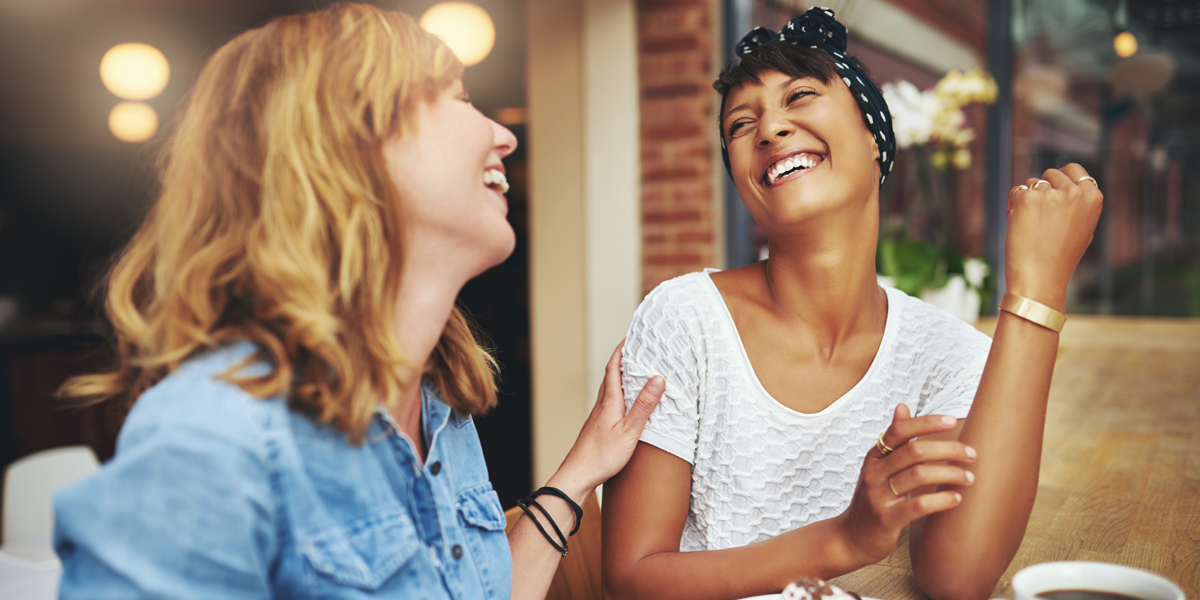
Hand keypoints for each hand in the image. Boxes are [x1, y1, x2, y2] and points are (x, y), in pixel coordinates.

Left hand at [548, 341, 664, 504]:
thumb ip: (644, 405)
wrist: (578, 475)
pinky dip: (620, 392)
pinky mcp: (599, 425)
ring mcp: (599, 414)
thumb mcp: (629, 430)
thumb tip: (658, 379)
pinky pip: (610, 400)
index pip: (614, 367)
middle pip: (611, 374)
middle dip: (623, 358)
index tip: (631, 336)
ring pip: (610, 388)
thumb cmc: (602, 456)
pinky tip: (626, 400)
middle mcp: (602, 404)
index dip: (622, 349)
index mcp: (609, 400)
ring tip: (635, 369)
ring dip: (621, 375)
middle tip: (637, 348)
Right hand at [837, 405, 975, 564]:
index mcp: (874, 457)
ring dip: (949, 474)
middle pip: (914, 451)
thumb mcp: (877, 468)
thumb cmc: (871, 501)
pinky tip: (957, 499)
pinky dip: (940, 500)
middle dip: (947, 449)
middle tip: (971, 454)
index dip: (926, 423)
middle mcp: (874, 473)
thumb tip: (902, 406)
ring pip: (918, 475)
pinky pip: (917, 505)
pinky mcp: (886, 519)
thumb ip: (893, 441)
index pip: (899, 431)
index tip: (952, 420)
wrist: (850, 538)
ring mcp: (878, 496)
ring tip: (969, 478)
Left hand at [1005, 164, 1103, 309]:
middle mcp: (1074, 192)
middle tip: (1041, 217)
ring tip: (1032, 226)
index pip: (1074, 170)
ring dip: (1028, 199)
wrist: (1041, 277)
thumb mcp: (1082, 228)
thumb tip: (1067, 184)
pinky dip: (1013, 205)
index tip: (1054, 190)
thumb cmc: (1060, 257)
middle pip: (1051, 174)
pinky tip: (1018, 224)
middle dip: (1042, 189)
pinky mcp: (1028, 199)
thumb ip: (1078, 204)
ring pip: (1032, 183)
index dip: (1060, 178)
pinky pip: (1017, 192)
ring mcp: (1051, 194)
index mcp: (1093, 197)